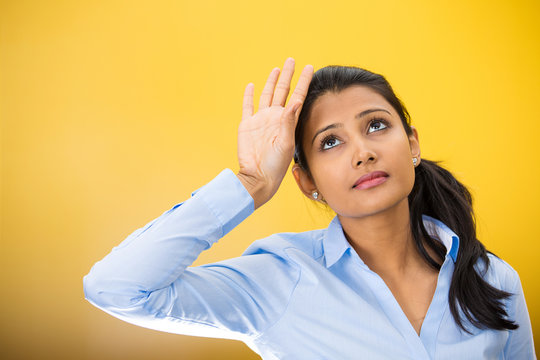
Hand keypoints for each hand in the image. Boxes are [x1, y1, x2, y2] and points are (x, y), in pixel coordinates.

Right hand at [237, 58, 313, 209]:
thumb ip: (288, 121)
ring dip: (272, 82)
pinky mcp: (247, 125)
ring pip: (267, 95)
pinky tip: (251, 85)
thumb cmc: (275, 165)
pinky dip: (249, 95)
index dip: (303, 81)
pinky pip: (248, 106)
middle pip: (283, 91)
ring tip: (277, 69)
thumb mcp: (286, 143)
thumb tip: (296, 101)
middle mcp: (275, 117)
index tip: (310, 67)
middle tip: (292, 60)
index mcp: (287, 121)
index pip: (297, 95)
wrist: (258, 176)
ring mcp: (261, 120)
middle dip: (288, 75)